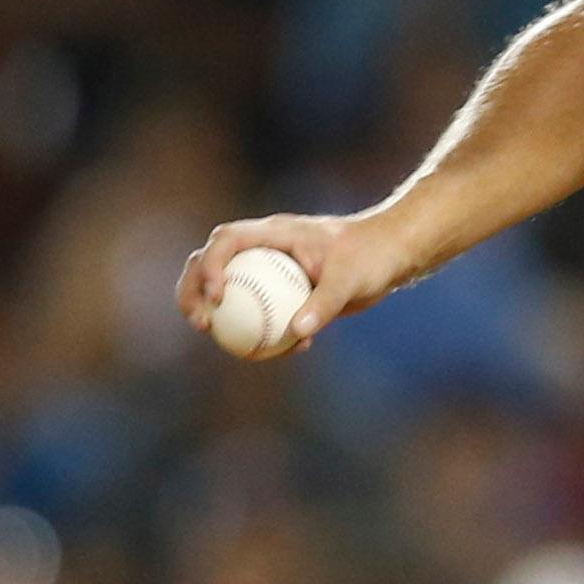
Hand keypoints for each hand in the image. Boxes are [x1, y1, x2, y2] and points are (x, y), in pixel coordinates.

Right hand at [175, 214, 421, 355]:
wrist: (390, 256)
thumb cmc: (372, 257)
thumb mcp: (352, 278)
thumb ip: (326, 302)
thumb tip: (298, 332)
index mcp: (275, 233)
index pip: (227, 240)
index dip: (211, 265)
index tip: (218, 296)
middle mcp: (263, 247)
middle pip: (209, 261)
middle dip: (193, 289)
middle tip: (200, 322)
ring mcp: (267, 266)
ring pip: (227, 286)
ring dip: (213, 310)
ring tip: (213, 336)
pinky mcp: (278, 287)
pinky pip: (255, 308)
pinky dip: (257, 327)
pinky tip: (283, 350)